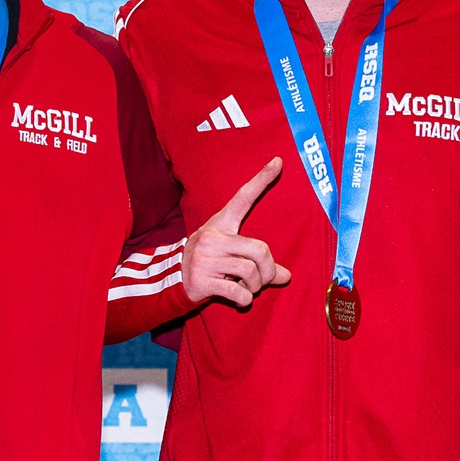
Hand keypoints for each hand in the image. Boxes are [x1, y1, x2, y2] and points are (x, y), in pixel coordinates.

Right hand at [181, 158, 290, 307]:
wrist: (173, 279)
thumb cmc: (210, 261)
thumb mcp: (231, 253)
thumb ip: (259, 262)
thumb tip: (286, 276)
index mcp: (221, 223)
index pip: (243, 197)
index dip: (261, 179)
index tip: (278, 161)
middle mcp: (213, 237)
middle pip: (260, 250)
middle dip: (268, 270)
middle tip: (263, 279)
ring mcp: (205, 258)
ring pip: (251, 272)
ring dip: (256, 287)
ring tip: (247, 287)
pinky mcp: (202, 280)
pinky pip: (238, 292)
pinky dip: (245, 299)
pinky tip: (238, 297)